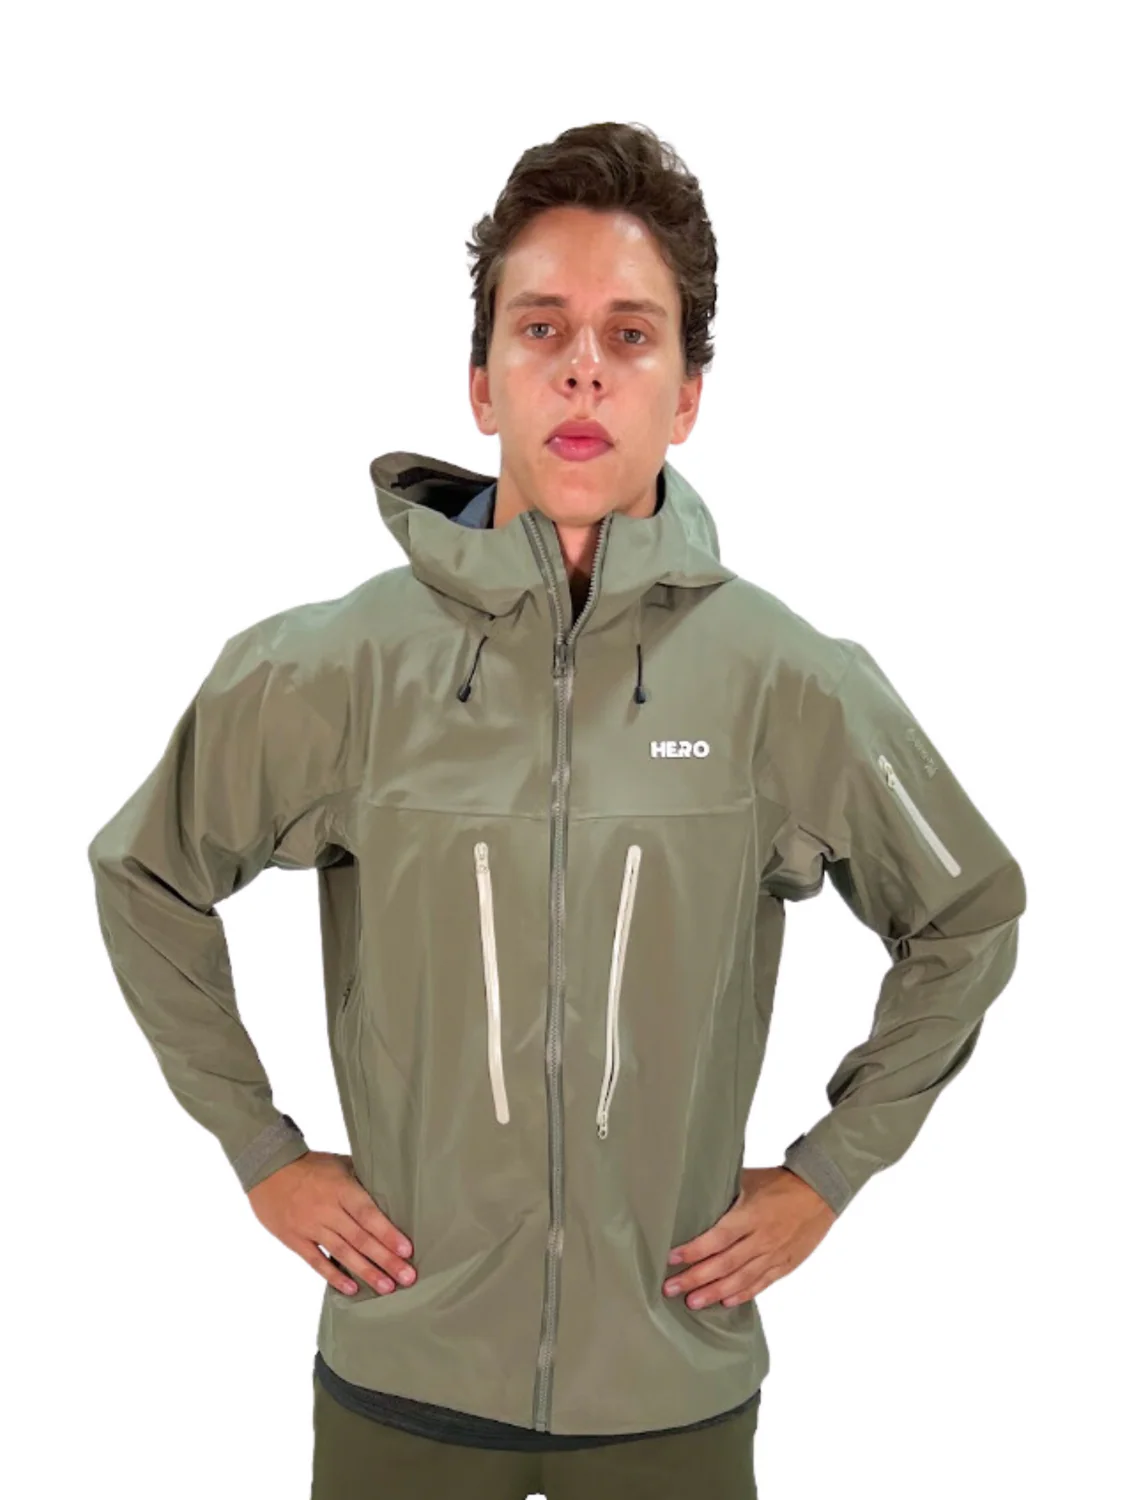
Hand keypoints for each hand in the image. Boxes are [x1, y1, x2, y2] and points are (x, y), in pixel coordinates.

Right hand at [248, 1150, 415, 1297]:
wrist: (267, 1168)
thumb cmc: (309, 1165)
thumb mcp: (338, 1163)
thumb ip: (361, 1179)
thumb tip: (389, 1190)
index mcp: (341, 1189)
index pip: (369, 1215)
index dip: (388, 1233)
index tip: (407, 1250)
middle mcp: (327, 1210)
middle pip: (360, 1238)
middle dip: (386, 1259)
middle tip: (407, 1277)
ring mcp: (310, 1227)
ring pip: (342, 1253)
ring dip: (366, 1271)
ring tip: (386, 1287)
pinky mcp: (295, 1240)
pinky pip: (317, 1261)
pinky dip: (334, 1276)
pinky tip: (351, 1289)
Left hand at [663, 1166, 836, 1309]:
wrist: (820, 1191)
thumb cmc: (780, 1182)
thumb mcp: (749, 1179)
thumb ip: (724, 1194)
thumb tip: (693, 1198)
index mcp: (751, 1215)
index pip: (717, 1237)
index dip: (694, 1251)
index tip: (671, 1259)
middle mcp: (762, 1238)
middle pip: (724, 1263)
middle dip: (696, 1278)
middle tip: (671, 1288)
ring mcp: (774, 1254)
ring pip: (741, 1279)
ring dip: (714, 1292)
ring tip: (693, 1302)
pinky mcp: (785, 1264)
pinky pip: (761, 1283)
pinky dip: (743, 1294)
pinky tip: (725, 1302)